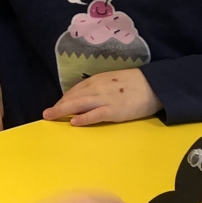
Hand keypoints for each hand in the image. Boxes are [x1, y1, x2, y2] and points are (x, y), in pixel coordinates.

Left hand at [43, 68, 160, 126]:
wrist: (155, 85)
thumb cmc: (134, 84)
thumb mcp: (113, 80)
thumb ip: (99, 87)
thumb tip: (84, 96)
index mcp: (98, 80)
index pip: (75, 90)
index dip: (64, 99)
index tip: (56, 106)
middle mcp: (98, 88)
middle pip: (73, 97)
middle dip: (58, 105)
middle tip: (46, 114)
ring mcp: (105, 99)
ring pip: (79, 104)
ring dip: (63, 110)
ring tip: (51, 117)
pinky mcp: (114, 110)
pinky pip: (96, 114)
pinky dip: (84, 118)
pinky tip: (74, 122)